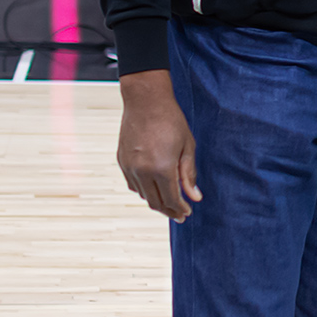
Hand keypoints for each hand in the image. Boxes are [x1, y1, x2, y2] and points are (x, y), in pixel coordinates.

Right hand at [116, 70, 199, 220]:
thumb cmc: (171, 121)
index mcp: (162, 168)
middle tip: (180, 216)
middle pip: (155, 202)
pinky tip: (153, 189)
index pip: (171, 199)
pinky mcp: (121, 161)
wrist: (145, 100)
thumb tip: (195, 197)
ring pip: (143, 195)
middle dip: (169, 211)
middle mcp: (142, 171)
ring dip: (156, 201)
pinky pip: (132, 184)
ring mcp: (129, 167)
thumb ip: (189, 174)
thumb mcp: (187, 147)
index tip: (188, 213)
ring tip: (169, 202)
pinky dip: (144, 190)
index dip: (180, 209)